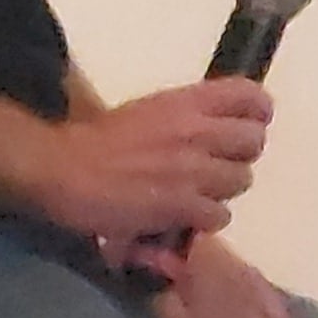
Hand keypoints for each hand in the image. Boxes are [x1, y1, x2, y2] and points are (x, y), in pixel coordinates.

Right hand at [36, 81, 268, 249]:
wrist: (61, 169)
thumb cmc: (99, 142)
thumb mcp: (149, 112)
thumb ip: (188, 117)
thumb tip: (220, 130)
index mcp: (186, 102)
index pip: (251, 96)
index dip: (256, 114)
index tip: (245, 126)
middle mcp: (196, 130)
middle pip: (254, 141)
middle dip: (239, 157)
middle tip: (216, 167)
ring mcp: (192, 168)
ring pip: (241, 181)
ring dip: (221, 191)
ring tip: (194, 195)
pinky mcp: (182, 203)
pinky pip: (219, 215)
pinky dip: (203, 220)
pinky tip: (182, 217)